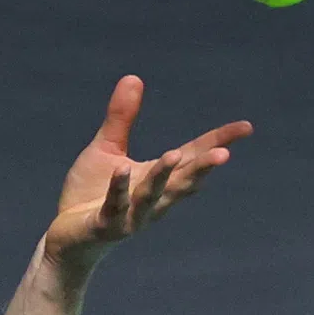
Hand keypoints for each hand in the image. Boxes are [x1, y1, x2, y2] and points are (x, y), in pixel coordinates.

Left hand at [42, 75, 252, 273]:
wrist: (67, 237)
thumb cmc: (89, 194)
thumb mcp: (107, 150)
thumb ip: (122, 119)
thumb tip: (133, 77)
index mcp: (156, 179)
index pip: (192, 157)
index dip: (217, 143)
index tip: (246, 128)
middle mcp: (151, 200)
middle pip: (181, 181)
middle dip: (201, 167)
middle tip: (225, 153)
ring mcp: (130, 216)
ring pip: (151, 195)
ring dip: (163, 177)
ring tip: (174, 155)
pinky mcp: (105, 225)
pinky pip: (114, 206)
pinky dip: (118, 189)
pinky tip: (122, 170)